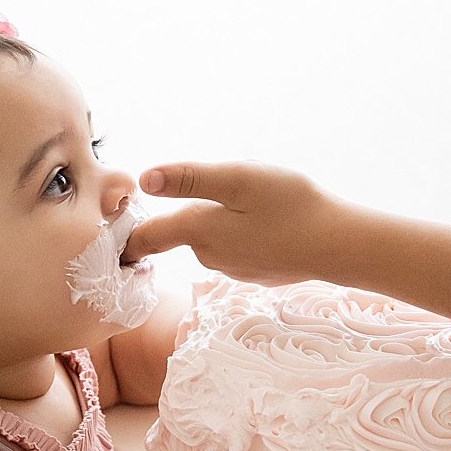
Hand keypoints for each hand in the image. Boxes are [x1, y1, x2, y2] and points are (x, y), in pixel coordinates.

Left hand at [124, 162, 339, 286]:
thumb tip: (144, 181)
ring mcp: (234, 268)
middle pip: (181, 231)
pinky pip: (237, 247)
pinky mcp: (256, 272)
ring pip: (212, 237)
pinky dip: (244, 232)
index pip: (145, 238)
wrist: (340, 245)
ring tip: (255, 200)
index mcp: (198, 231)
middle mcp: (209, 256)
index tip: (109, 226)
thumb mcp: (239, 179)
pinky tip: (271, 220)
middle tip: (218, 184)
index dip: (125, 232)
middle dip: (188, 211)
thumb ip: (190, 179)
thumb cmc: (292, 205)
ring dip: (220, 220)